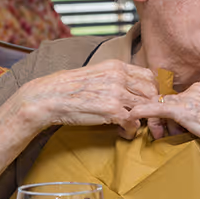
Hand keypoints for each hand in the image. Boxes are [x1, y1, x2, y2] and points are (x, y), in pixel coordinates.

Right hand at [17, 60, 158, 137]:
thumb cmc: (69, 88)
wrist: (48, 97)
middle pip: (151, 92)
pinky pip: (133, 123)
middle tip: (144, 116)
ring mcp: (117, 94)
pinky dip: (131, 130)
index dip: (152, 90)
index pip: (149, 76)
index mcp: (116, 66)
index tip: (147, 101)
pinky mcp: (112, 111)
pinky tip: (123, 132)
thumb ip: (116, 77)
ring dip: (142, 120)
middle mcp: (119, 77)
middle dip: (151, 106)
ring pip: (146, 108)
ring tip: (132, 125)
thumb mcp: (96, 73)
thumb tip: (132, 86)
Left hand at [129, 78, 199, 159]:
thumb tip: (193, 121)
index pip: (180, 95)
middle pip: (170, 101)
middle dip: (161, 117)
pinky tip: (131, 114)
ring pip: (163, 107)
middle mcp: (197, 87)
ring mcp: (191, 98)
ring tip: (154, 134)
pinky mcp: (185, 110)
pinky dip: (142, 110)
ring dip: (156, 122)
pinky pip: (157, 108)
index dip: (171, 111)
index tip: (168, 124)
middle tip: (159, 134)